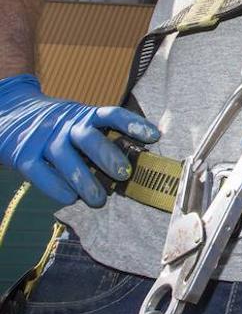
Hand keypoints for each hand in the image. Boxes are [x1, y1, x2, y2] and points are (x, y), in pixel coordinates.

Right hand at [0, 74, 161, 207]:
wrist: (10, 115)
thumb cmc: (57, 127)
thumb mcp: (79, 122)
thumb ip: (102, 136)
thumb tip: (136, 161)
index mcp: (84, 115)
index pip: (111, 114)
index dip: (133, 124)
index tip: (155, 136)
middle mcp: (65, 123)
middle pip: (88, 137)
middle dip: (108, 156)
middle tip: (124, 175)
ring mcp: (43, 138)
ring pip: (65, 157)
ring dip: (84, 180)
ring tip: (99, 200)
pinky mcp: (23, 155)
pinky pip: (40, 172)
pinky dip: (56, 187)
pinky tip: (70, 199)